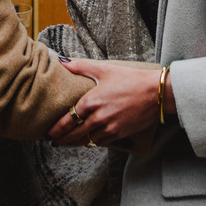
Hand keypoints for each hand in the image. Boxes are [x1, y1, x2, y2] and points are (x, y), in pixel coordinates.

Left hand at [47, 59, 162, 147]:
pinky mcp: (120, 134)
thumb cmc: (130, 79)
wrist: (155, 93)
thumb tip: (62, 62)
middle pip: (75, 134)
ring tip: (68, 143)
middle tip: (54, 142)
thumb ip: (80, 67)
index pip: (68, 119)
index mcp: (91, 101)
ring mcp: (109, 128)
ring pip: (87, 141)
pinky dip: (92, 143)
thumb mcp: (104, 69)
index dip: (57, 128)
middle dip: (62, 139)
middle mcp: (98, 118)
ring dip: (76, 143)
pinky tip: (88, 141)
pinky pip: (101, 143)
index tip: (49, 132)